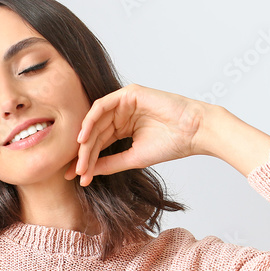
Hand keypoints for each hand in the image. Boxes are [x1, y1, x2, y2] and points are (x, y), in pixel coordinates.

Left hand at [67, 83, 209, 185]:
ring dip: (85, 140)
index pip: (99, 143)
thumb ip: (110, 163)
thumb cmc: (171, 145)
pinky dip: (91, 120)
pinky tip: (84, 137)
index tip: (77, 177)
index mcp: (123, 128)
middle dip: (84, 153)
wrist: (193, 133)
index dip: (87, 160)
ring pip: (96, 121)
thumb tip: (87, 173)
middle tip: (76, 172)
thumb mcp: (133, 158)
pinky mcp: (128, 93)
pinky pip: (102, 105)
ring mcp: (124, 103)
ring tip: (80, 159)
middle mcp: (121, 114)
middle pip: (95, 133)